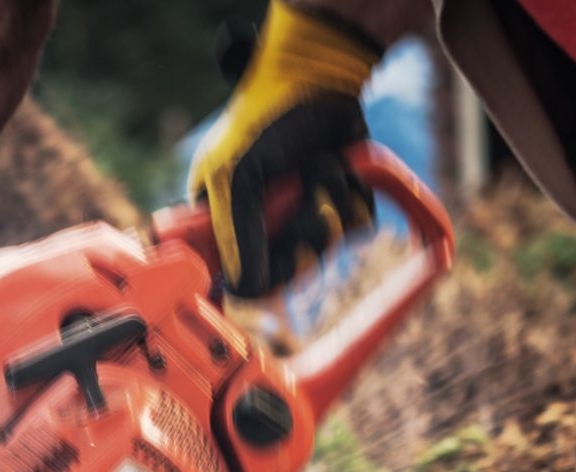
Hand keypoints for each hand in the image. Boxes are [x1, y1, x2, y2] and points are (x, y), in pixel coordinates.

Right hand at [188, 1, 380, 297]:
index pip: (235, 279)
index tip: (277, 259)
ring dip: (331, 205)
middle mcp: (258, 223)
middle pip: (287, 273)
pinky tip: (343, 169)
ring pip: (326, 250)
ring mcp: (299, 214)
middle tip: (306, 202)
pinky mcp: (336, 203)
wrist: (320, 76)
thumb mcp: (237, 177)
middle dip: (304, 234)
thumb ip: (236, 235)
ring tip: (322, 166)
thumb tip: (244, 290)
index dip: (259, 277)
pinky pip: (356, 229)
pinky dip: (355, 198)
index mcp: (219, 219)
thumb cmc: (265, 118)